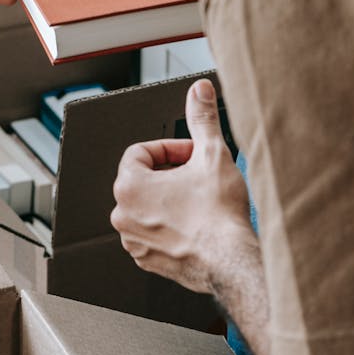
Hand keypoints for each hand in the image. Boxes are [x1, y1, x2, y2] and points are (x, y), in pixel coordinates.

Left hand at [111, 77, 253, 292]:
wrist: (230, 262)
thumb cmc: (218, 216)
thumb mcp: (212, 154)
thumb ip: (201, 118)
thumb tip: (198, 92)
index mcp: (129, 186)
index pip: (140, 152)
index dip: (169, 148)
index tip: (190, 154)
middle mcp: (123, 215)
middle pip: (143, 179)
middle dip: (171, 173)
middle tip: (199, 175)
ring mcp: (134, 241)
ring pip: (147, 207)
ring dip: (170, 199)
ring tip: (199, 200)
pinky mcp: (148, 260)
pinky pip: (153, 233)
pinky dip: (170, 225)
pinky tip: (196, 223)